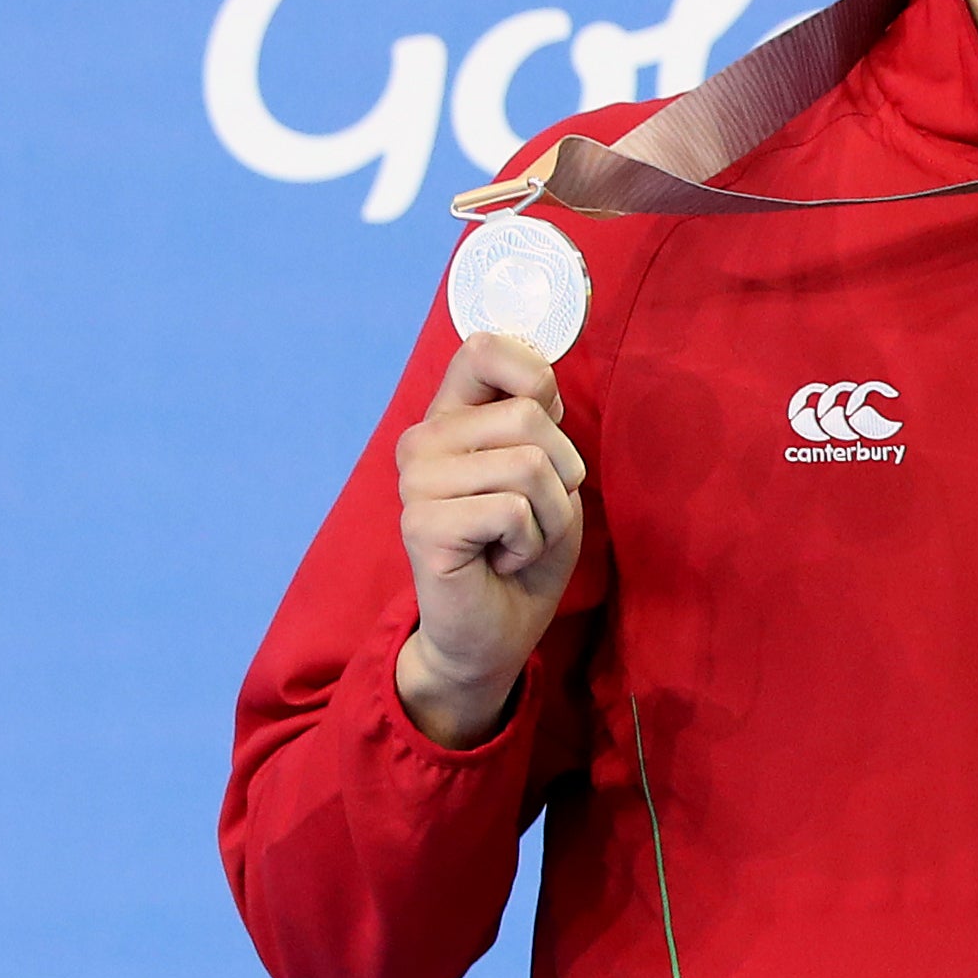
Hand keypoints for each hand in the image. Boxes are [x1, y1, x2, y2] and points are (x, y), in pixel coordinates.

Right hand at [390, 334, 587, 746]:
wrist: (496, 629)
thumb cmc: (525, 547)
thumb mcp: (547, 470)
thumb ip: (535, 418)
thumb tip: (539, 374)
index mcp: (451, 417)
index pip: (484, 348)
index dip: (535, 376)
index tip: (546, 420)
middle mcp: (424, 440)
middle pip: (529, 415)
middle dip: (562, 474)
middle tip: (534, 514)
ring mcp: (415, 481)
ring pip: (530, 465)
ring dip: (550, 515)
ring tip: (517, 540)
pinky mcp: (422, 523)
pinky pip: (514, 511)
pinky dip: (530, 542)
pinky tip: (499, 559)